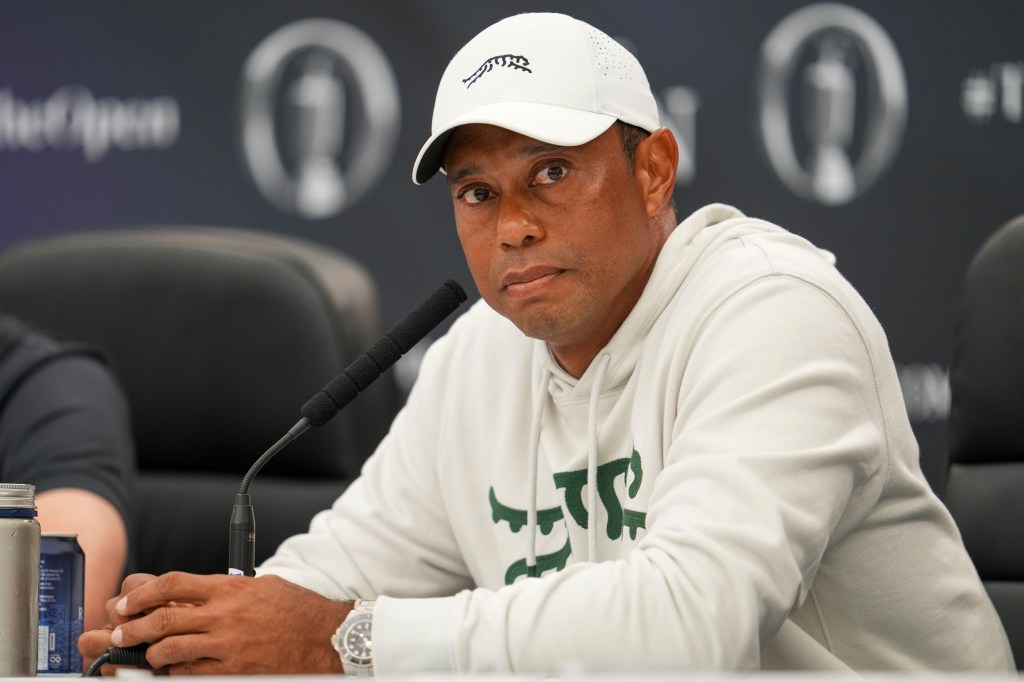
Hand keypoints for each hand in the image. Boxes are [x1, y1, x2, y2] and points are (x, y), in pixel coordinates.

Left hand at [82, 571, 352, 674]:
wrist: (327, 637)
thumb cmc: (299, 610)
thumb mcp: (262, 586)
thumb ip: (228, 589)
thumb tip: (196, 593)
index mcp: (230, 588)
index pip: (172, 584)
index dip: (142, 594)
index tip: (126, 602)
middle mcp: (225, 614)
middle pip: (162, 618)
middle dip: (131, 628)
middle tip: (118, 634)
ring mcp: (228, 644)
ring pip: (170, 649)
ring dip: (151, 654)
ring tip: (148, 655)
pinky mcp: (234, 669)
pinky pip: (191, 673)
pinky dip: (177, 672)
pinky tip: (175, 670)